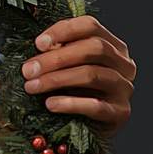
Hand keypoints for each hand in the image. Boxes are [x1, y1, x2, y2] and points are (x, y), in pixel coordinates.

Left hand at [21, 16, 135, 136]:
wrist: (80, 128)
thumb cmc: (68, 90)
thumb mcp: (62, 67)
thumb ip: (55, 52)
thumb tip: (40, 45)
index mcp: (110, 45)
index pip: (90, 26)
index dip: (63, 30)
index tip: (38, 43)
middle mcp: (123, 63)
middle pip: (94, 48)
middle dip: (56, 58)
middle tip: (28, 70)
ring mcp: (124, 88)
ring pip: (92, 74)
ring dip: (57, 79)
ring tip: (32, 86)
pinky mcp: (120, 112)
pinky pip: (95, 105)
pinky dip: (70, 103)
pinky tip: (50, 104)